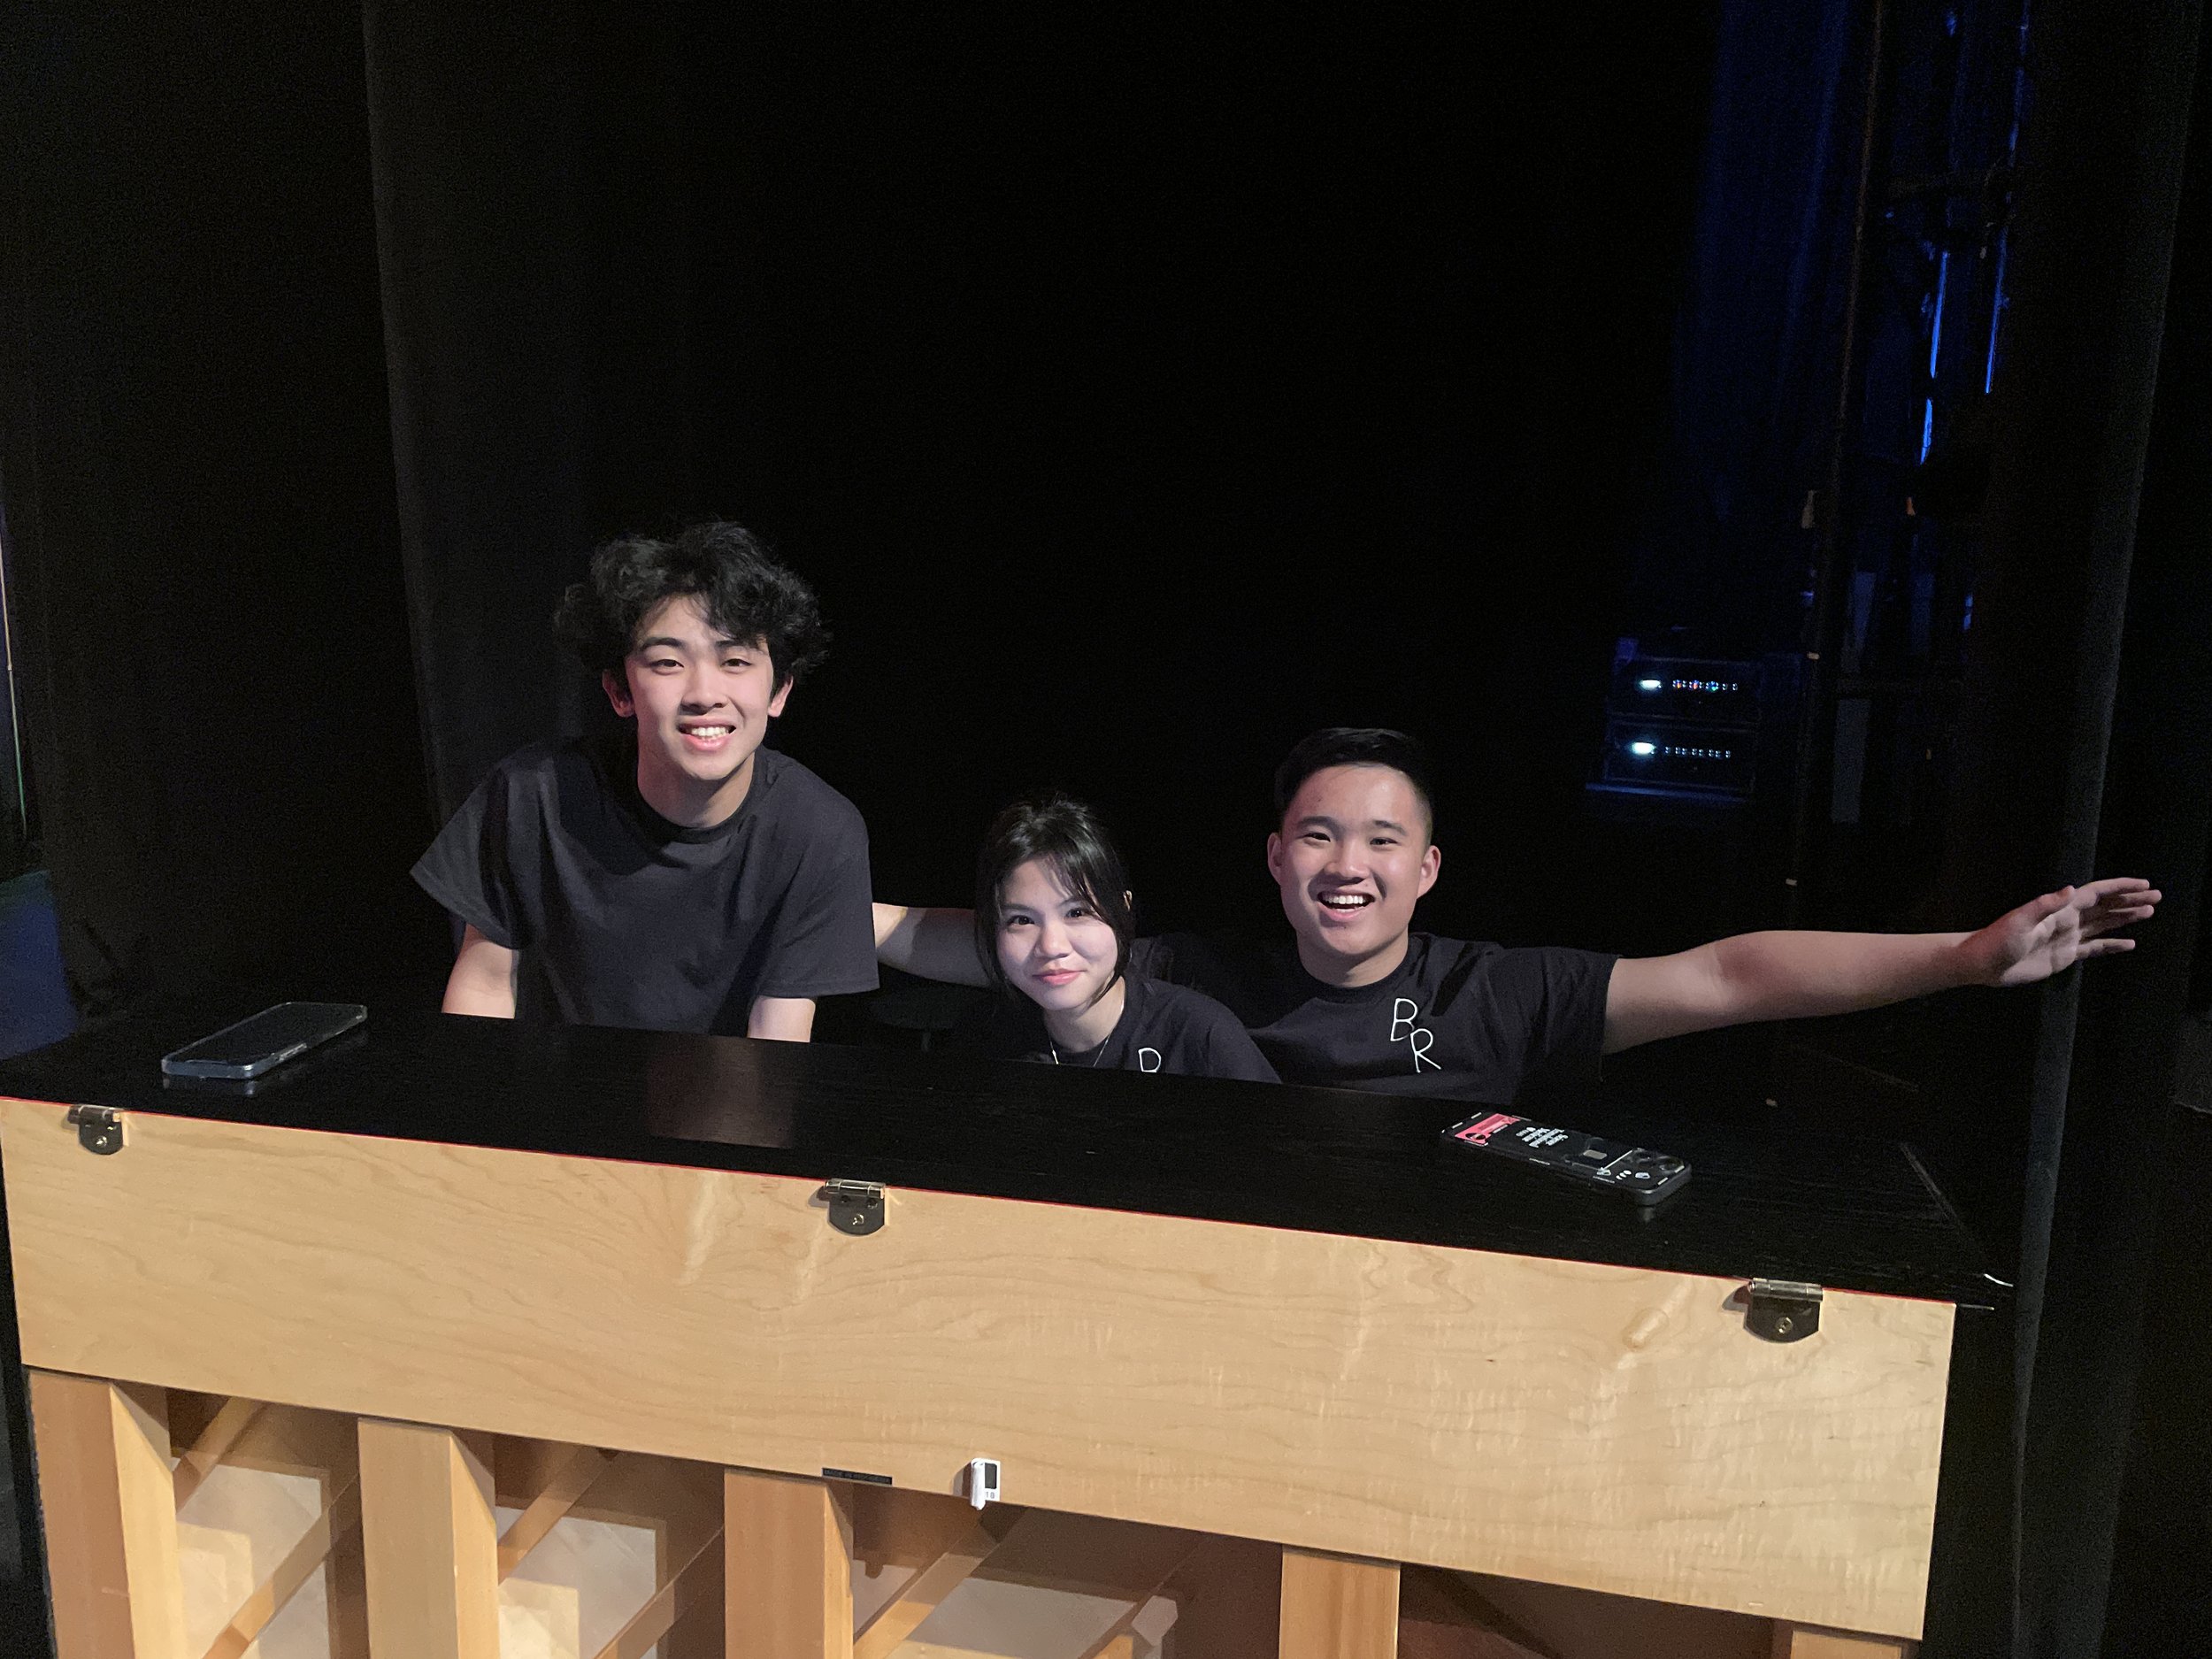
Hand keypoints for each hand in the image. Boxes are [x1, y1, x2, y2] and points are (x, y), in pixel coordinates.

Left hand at [1964, 878, 2161, 987]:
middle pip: (2105, 906)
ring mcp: (2067, 937)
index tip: (2143, 885)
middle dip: (2130, 900)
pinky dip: (2113, 946)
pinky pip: (2095, 948)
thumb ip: (2045, 905)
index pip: (2096, 893)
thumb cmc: (1997, 940)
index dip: (2120, 887)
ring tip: (2149, 912)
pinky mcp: (2065, 955)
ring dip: (2126, 918)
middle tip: (2157, 896)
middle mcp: (2067, 920)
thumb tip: (2072, 889)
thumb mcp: (2020, 920)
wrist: (1983, 964)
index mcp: (2059, 909)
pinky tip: (2131, 944)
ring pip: (2104, 924)